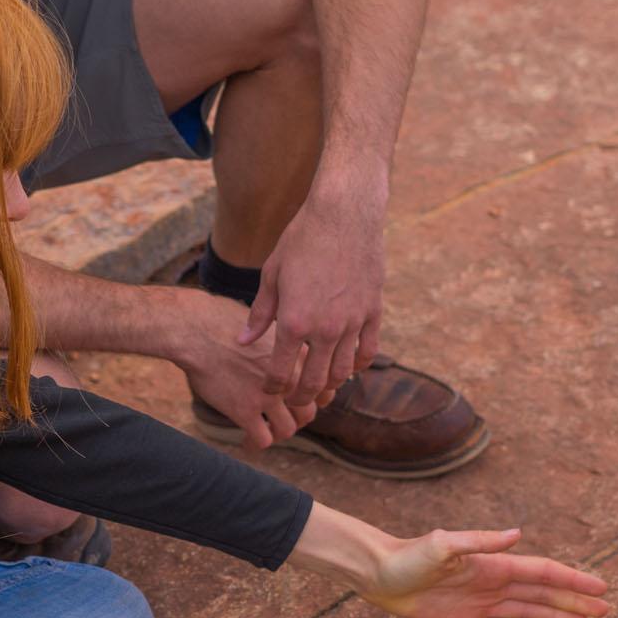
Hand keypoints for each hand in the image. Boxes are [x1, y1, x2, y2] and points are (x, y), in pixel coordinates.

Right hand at [175, 289, 327, 448]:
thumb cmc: (225, 323)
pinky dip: (255, 443)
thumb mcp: (269, 327)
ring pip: (287, 430)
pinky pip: (262, 440)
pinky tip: (246, 440)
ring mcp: (269, 397)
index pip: (323, 392)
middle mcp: (291, 379)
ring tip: (263, 430)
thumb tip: (288, 358)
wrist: (198, 332)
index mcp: (299, 357)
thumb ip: (285, 346)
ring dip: (276, 432)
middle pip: (308, 413)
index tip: (298, 402)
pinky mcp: (246, 411)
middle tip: (279, 418)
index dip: (311, 400)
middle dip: (295, 419)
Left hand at [241, 189, 385, 402]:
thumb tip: (244, 341)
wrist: (344, 215)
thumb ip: (260, 314)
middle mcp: (324, 329)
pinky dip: (357, 365)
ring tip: (321, 386)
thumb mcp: (272, 275)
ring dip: (330, 386)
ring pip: (342, 372)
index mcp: (294, 322)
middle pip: (314, 382)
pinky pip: (367, 351)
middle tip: (295, 401)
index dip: (273, 388)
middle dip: (302, 397)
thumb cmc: (302, 240)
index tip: (270, 391)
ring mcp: (352, 323)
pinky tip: (348, 366)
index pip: (281, 372)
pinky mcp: (372, 312)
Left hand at [364, 527, 608, 617]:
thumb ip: (478, 541)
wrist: (379, 574)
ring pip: (530, 611)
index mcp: (493, 565)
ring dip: (558, 615)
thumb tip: (516, 534)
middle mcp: (493, 582)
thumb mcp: (442, 545)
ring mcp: (481, 601)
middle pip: (544, 593)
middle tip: (606, 611)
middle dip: (575, 601)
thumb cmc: (407, 557)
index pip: (542, 573)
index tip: (600, 587)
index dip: (572, 580)